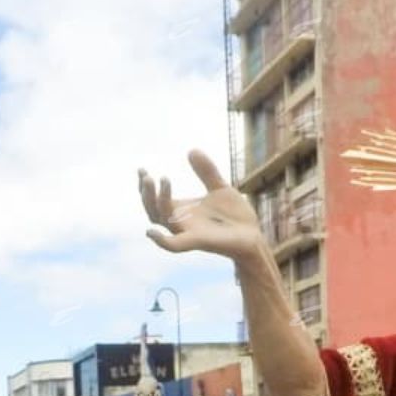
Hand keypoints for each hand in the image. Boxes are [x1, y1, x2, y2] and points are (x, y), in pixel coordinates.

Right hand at [139, 152, 265, 262]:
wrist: (253, 235)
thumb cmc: (235, 216)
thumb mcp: (219, 187)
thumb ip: (206, 171)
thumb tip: (191, 150)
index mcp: (182, 211)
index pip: (155, 200)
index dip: (145, 187)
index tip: (141, 170)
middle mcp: (180, 222)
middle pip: (153, 210)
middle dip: (147, 193)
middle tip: (147, 175)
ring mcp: (188, 232)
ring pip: (162, 220)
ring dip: (156, 201)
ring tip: (161, 180)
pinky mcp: (199, 241)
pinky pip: (175, 245)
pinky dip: (161, 241)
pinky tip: (150, 232)